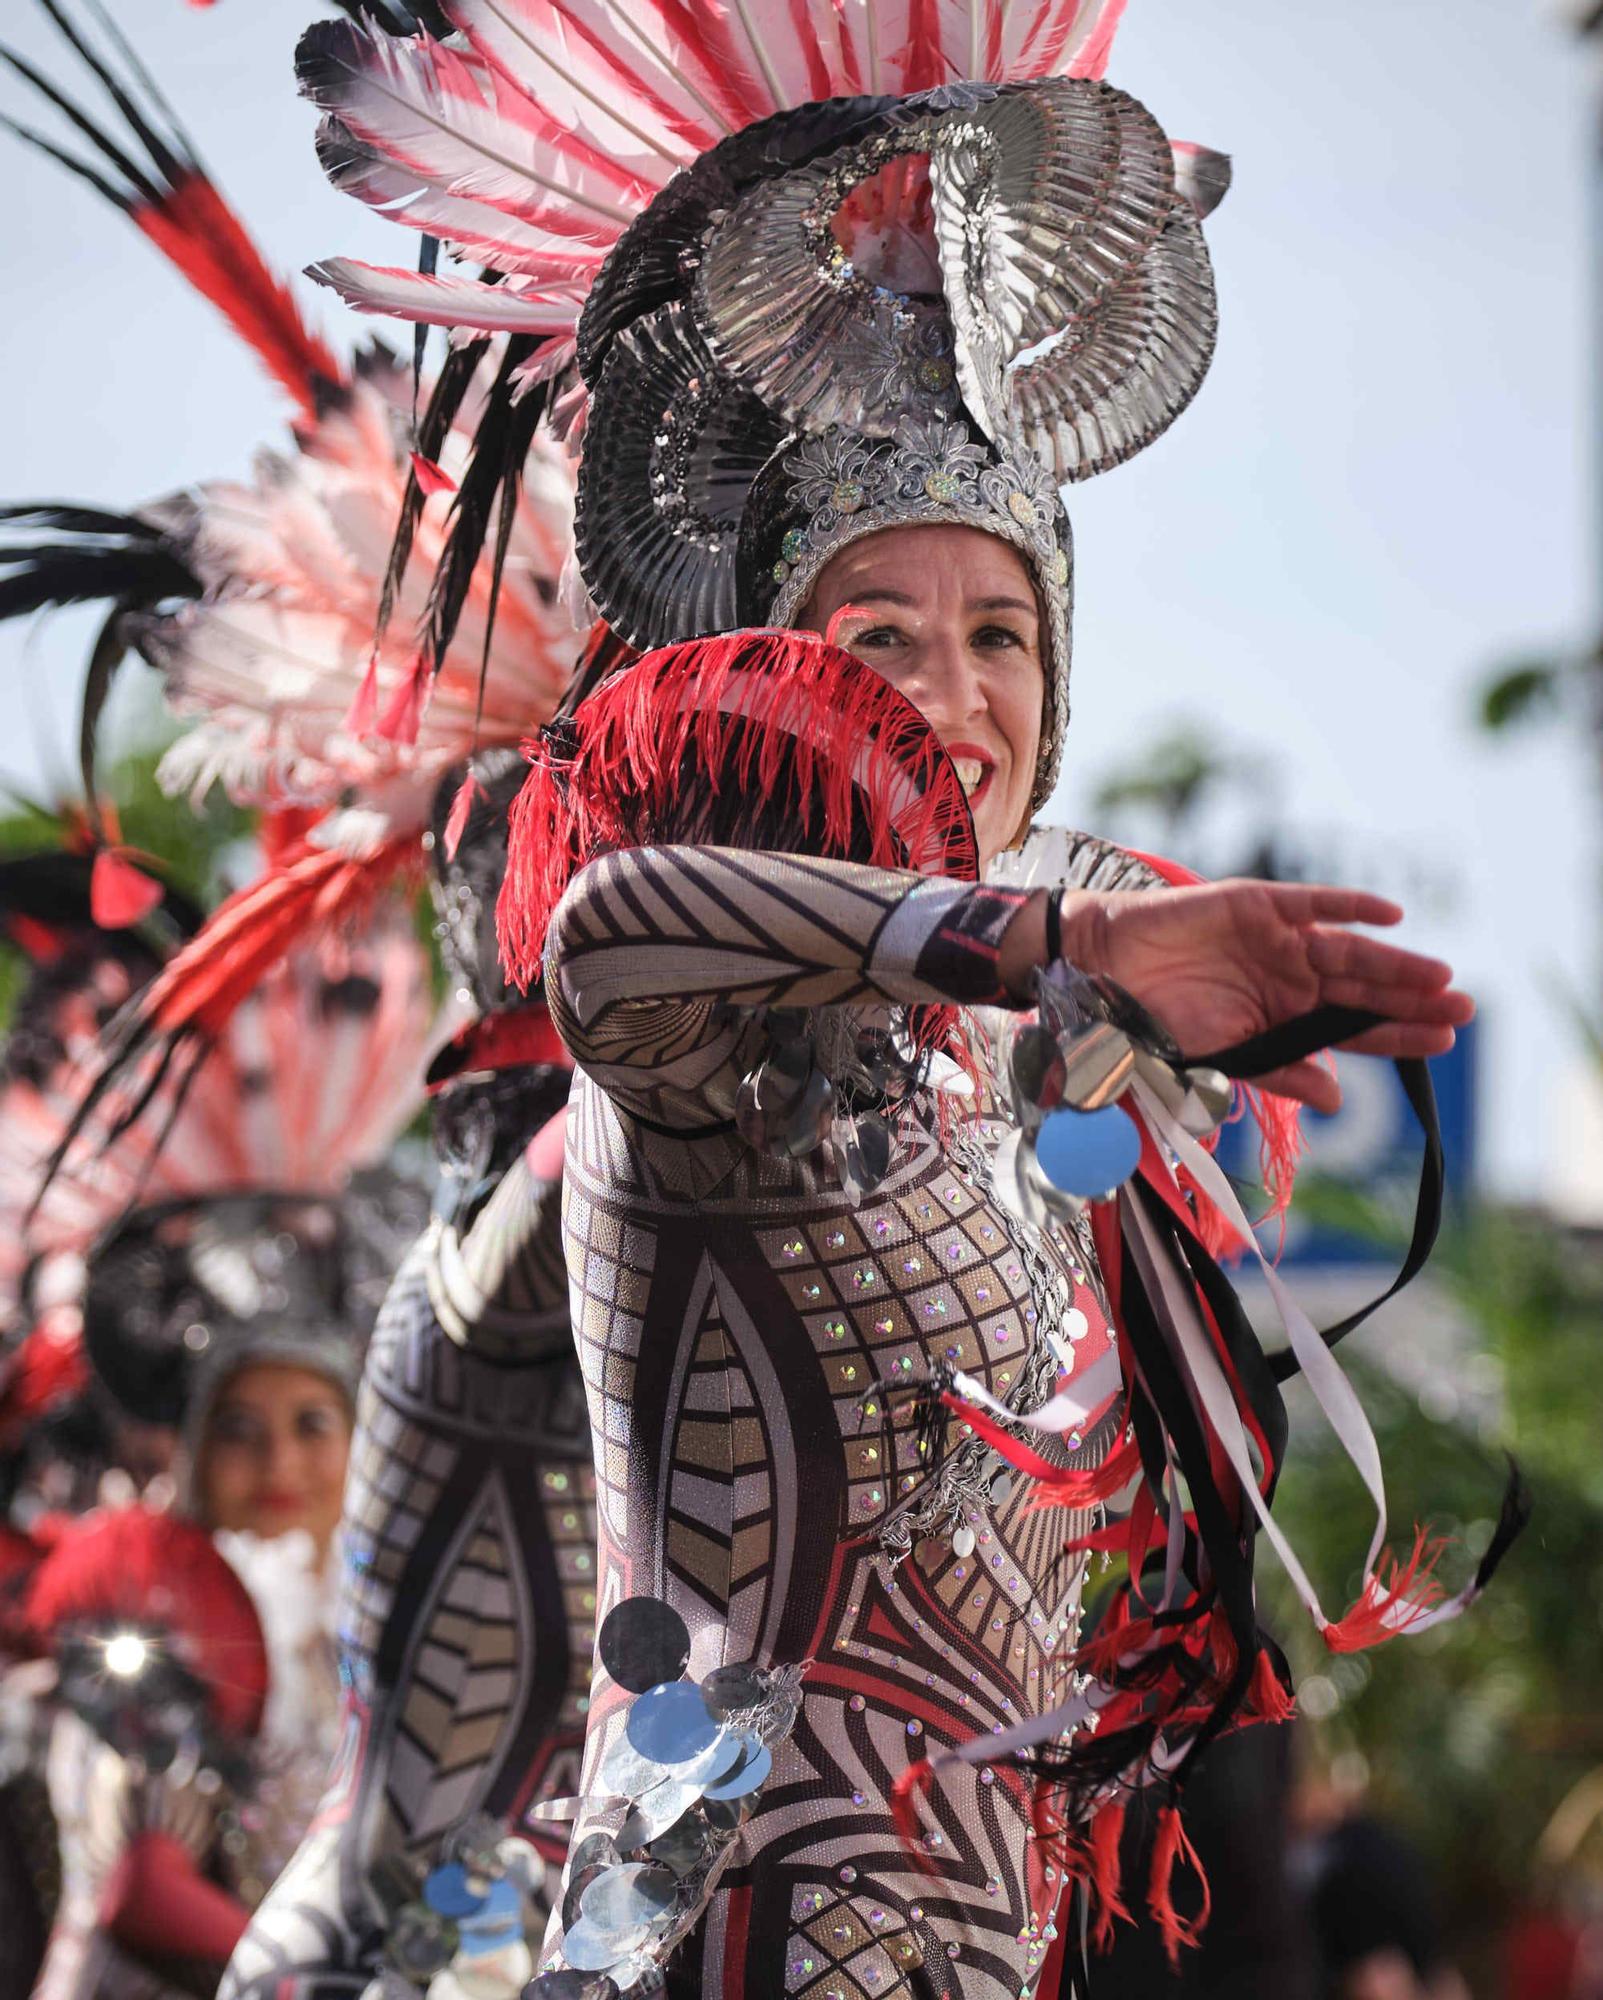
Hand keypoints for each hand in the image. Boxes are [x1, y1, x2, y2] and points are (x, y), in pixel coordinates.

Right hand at [1058, 880, 1472, 1111]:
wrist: (1106, 973)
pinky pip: (1314, 905)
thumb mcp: (1222, 1057)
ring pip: (1350, 950)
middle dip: (1413, 999)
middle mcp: (1291, 977)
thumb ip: (1280, 1071)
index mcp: (1286, 1018)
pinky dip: (1350, 907)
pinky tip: (1391, 917)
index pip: (1356, 1029)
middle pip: (1365, 989)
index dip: (1399, 1034)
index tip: (1444, 1041)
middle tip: (1463, 1008)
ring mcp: (1279, 940)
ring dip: (1395, 960)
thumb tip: (1338, 1098)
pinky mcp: (1260, 905)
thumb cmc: (1158, 1022)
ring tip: (1438, 976)